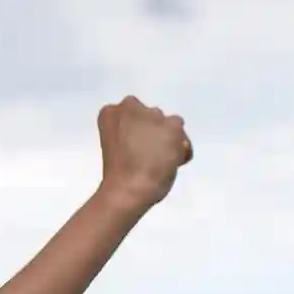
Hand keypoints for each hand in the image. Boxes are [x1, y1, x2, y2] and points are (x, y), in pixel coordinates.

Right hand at [97, 95, 192, 210]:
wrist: (129, 188)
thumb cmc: (115, 174)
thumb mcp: (112, 146)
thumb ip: (127, 135)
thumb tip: (148, 139)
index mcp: (110, 113)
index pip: (126, 112)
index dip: (132, 130)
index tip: (130, 145)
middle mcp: (131, 106)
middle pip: (149, 115)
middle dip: (151, 130)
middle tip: (147, 152)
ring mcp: (153, 114)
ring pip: (169, 123)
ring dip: (167, 138)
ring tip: (162, 160)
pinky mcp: (173, 125)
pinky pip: (183, 138)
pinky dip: (181, 150)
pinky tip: (172, 164)